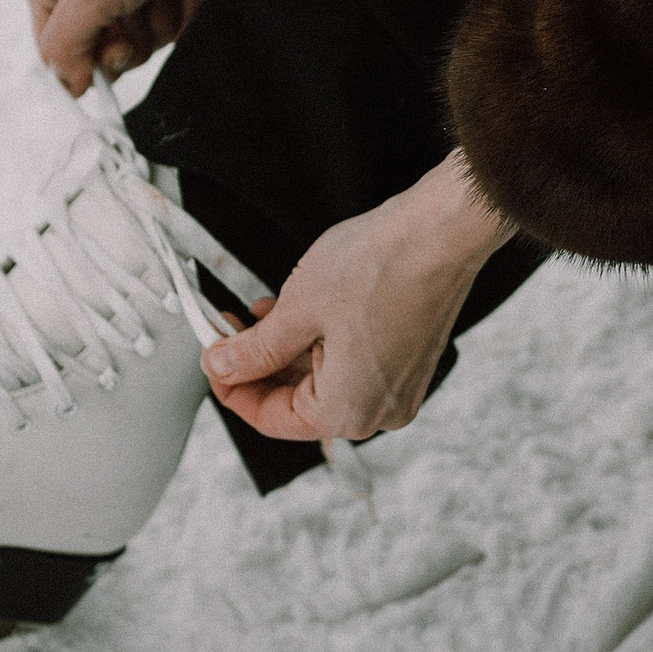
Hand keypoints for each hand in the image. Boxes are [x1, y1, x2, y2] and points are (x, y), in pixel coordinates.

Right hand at [22, 0, 350, 90]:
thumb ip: (68, 47)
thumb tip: (68, 86)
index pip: (52, 49)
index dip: (86, 60)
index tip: (115, 49)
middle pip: (97, 49)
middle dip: (128, 40)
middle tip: (141, 14)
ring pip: (136, 41)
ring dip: (159, 25)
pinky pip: (165, 24)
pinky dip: (180, 12)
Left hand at [202, 152, 514, 445]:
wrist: (441, 232)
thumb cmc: (377, 268)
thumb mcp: (296, 311)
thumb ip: (254, 350)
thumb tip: (220, 367)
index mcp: (347, 412)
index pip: (270, 419)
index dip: (231, 387)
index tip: (211, 354)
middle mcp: (377, 413)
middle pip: (297, 403)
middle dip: (258, 366)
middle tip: (227, 329)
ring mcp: (397, 391)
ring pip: (322, 383)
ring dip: (286, 353)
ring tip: (259, 313)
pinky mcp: (407, 365)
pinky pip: (349, 368)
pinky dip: (318, 346)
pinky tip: (296, 313)